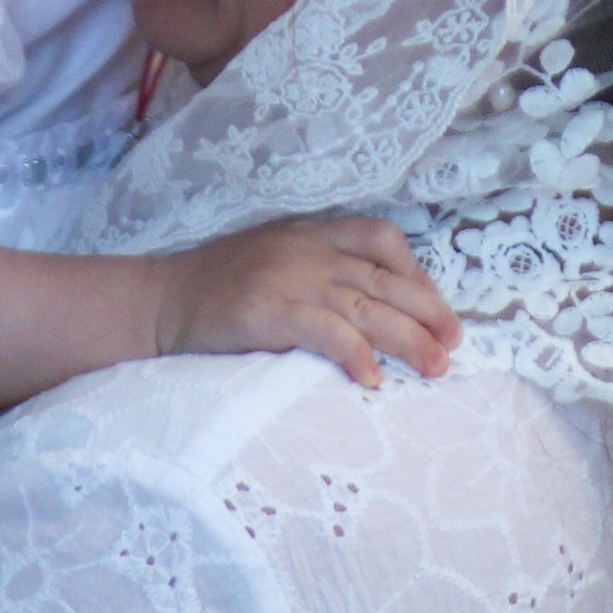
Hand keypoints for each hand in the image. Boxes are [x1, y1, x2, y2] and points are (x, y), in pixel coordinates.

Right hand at [155, 216, 460, 390]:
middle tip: (453, 348)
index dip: (418, 276)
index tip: (438, 312)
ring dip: (408, 340)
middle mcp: (306, 251)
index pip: (382, 239)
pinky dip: (355, 353)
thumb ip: (320, 272)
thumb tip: (376, 311)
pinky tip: (373, 378)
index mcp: (311, 234)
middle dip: (428, 314)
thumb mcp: (275, 261)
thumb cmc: (218, 291)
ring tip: (434, 369)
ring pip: (366, 306)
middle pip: (385, 279)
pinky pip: (326, 330)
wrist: (159, 302)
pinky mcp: (268, 310)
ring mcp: (288, 278)